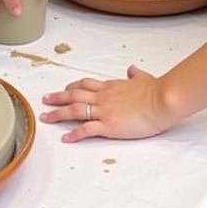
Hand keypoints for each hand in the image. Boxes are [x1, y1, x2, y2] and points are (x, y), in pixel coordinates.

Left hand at [41, 66, 174, 141]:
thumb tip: (132, 69)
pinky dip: (74, 134)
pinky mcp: (109, 125)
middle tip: (45, 100)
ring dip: (58, 114)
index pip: (85, 85)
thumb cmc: (155, 90)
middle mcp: (103, 97)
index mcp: (110, 86)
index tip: (64, 89)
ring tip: (46, 118)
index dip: (72, 87)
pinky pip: (87, 130)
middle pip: (74, 95)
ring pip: (75, 110)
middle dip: (57, 98)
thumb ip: (135, 74)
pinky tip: (65, 138)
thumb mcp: (143, 78)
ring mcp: (104, 110)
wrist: (161, 99)